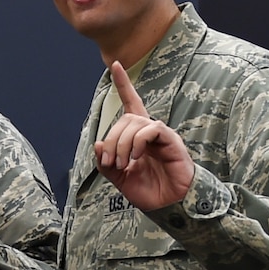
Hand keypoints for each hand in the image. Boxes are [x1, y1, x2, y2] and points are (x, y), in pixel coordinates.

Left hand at [94, 62, 193, 208]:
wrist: (169, 204)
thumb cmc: (148, 191)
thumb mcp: (119, 178)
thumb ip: (105, 162)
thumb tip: (97, 143)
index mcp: (137, 137)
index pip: (131, 103)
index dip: (123, 84)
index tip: (115, 65)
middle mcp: (149, 131)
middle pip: (125, 118)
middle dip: (111, 140)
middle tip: (110, 162)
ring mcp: (161, 135)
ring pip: (135, 123)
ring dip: (122, 144)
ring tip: (124, 164)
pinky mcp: (171, 140)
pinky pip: (151, 129)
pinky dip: (137, 142)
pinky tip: (136, 157)